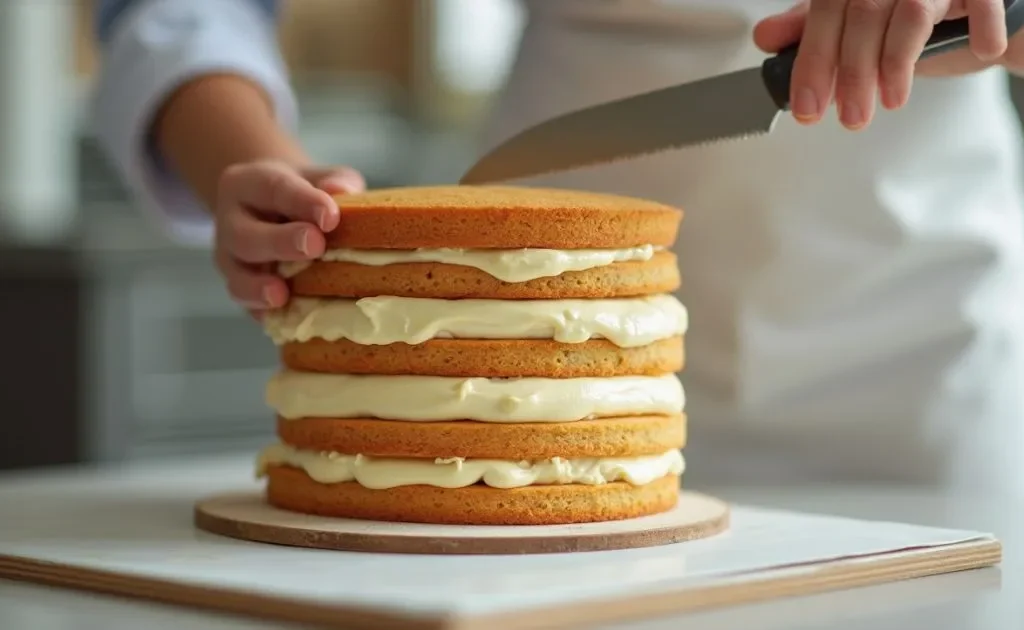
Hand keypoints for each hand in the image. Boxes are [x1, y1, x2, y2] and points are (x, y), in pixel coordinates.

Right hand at [213, 160, 364, 315]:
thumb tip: (341, 191)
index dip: (302, 202)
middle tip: (315, 247)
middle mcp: (231, 220)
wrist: (273, 208)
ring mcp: (231, 258)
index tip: (330, 216)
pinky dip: (261, 312)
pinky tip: (281, 318)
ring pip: (236, 273)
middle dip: (280, 243)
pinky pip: (245, 303)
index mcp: (249, 183)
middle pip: (246, 235)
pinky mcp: (239, 287)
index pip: (274, 189)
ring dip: (257, 287)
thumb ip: (335, 181)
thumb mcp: (320, 177)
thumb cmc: (304, 192)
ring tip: (280, 294)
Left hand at [754, 0, 1009, 129]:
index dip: (812, 64)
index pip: (823, 13)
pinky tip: (979, 49)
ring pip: (909, 12)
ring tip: (891, 101)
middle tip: (850, 118)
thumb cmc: (906, 17)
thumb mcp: (853, 25)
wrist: (974, 8)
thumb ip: (811, 29)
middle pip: (861, 13)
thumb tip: (766, 37)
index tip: (807, 109)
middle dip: (852, 74)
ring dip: (896, 63)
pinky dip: (980, 27)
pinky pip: (982, 0)